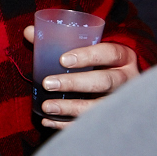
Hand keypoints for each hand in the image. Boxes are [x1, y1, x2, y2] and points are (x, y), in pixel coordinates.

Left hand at [23, 25, 139, 128]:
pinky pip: (91, 123)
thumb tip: (29, 31)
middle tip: (48, 83)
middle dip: (75, 83)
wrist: (116, 82)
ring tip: (47, 106)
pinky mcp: (113, 118)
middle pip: (105, 81)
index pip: (110, 53)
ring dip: (71, 107)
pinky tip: (49, 121)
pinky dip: (68, 124)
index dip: (88, 56)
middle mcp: (127, 79)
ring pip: (99, 106)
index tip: (63, 60)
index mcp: (123, 57)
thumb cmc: (96, 62)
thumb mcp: (85, 49)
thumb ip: (57, 39)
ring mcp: (122, 101)